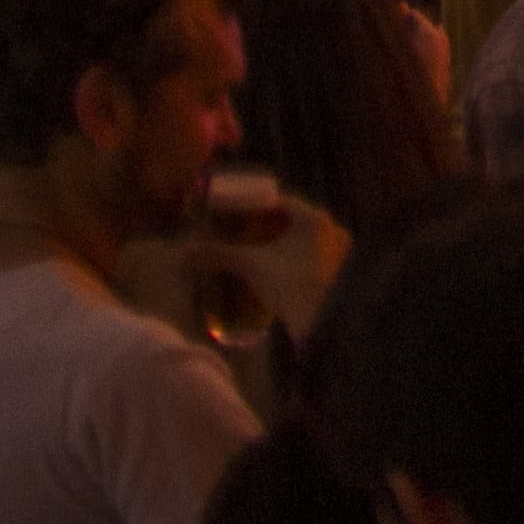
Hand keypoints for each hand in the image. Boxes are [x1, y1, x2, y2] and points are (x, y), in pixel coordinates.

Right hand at [202, 191, 351, 344]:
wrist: (323, 322)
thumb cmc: (289, 285)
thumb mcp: (251, 266)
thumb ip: (220, 254)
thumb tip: (186, 251)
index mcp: (314, 218)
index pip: (281, 201)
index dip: (255, 206)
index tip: (235, 212)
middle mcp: (331, 228)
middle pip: (292, 220)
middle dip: (265, 225)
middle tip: (240, 231)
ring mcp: (338, 251)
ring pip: (302, 239)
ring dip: (278, 242)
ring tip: (253, 249)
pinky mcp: (336, 272)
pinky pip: (311, 255)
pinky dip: (291, 257)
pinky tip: (274, 267)